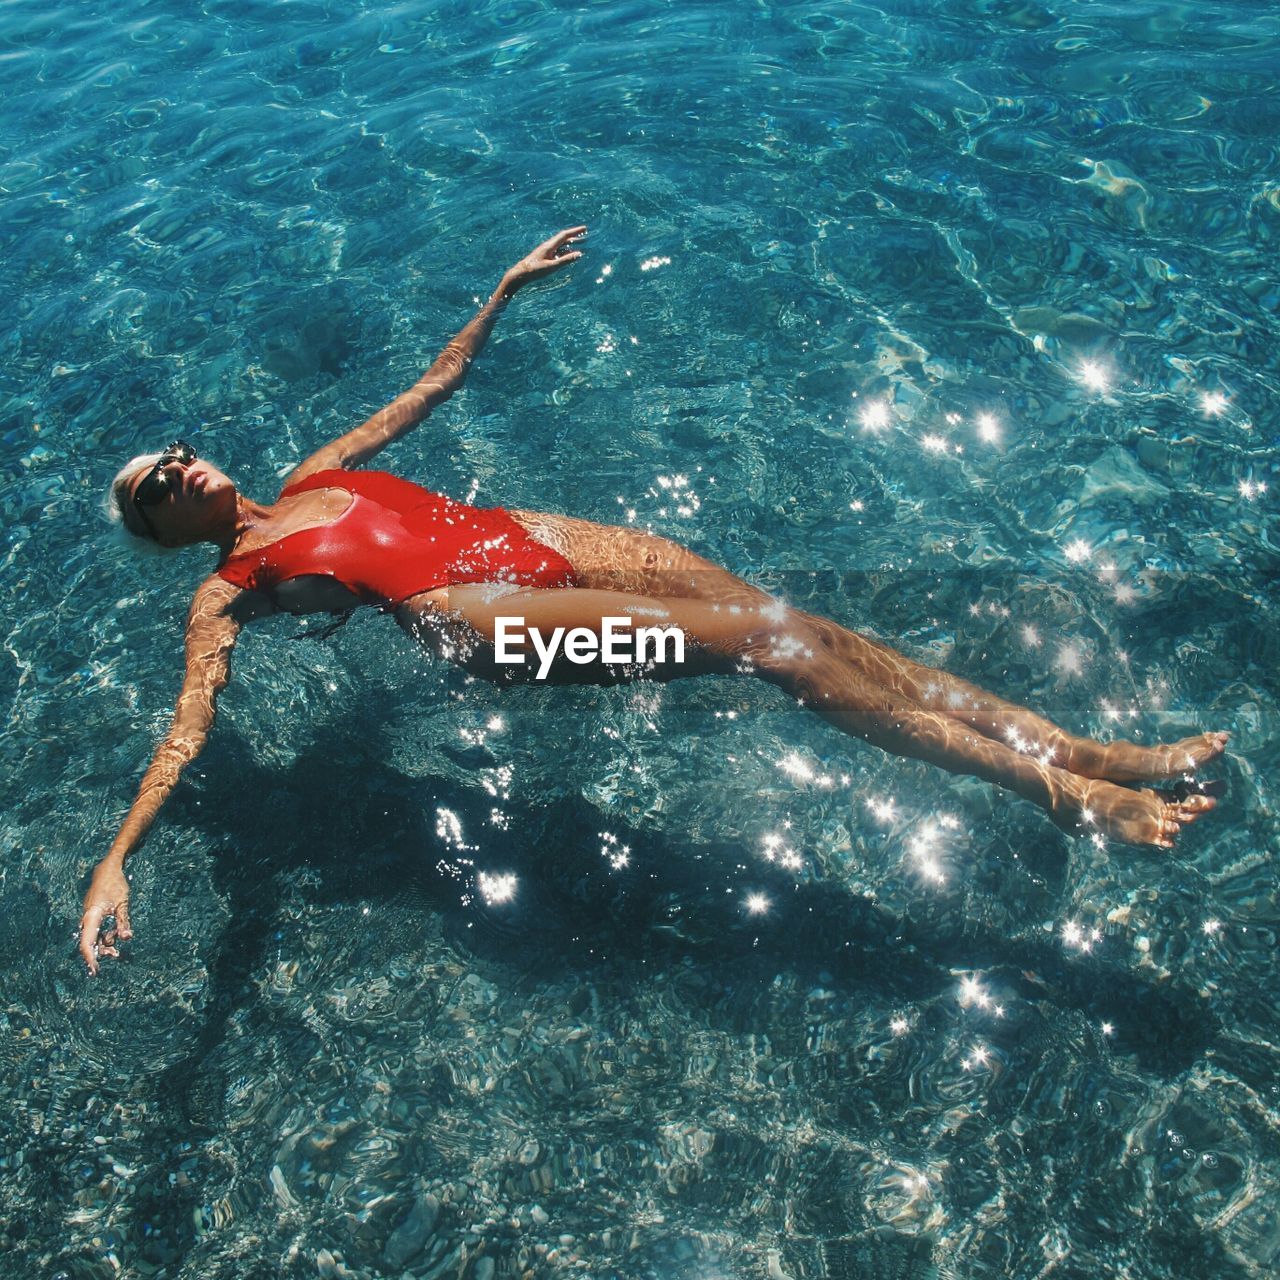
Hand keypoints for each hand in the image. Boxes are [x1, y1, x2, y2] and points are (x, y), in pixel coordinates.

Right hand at [79, 859, 132, 975]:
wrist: (108, 870)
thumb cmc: (115, 885)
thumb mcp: (122, 904)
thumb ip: (123, 922)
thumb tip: (126, 938)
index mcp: (92, 916)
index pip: (87, 943)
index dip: (90, 958)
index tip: (95, 969)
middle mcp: (88, 918)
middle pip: (90, 942)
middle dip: (100, 953)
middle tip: (114, 957)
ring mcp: (90, 917)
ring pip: (94, 937)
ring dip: (105, 944)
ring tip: (117, 952)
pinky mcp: (94, 915)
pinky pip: (97, 930)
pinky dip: (105, 936)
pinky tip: (116, 936)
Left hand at [502, 226, 586, 291]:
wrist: (521, 274)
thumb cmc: (536, 270)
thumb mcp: (552, 266)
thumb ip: (566, 260)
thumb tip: (580, 254)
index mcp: (550, 246)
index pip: (565, 235)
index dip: (576, 231)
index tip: (585, 228)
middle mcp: (548, 246)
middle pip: (564, 238)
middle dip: (575, 236)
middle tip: (585, 233)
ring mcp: (546, 251)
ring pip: (561, 245)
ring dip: (572, 243)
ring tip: (581, 243)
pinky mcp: (545, 256)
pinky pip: (558, 251)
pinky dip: (566, 251)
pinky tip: (570, 254)